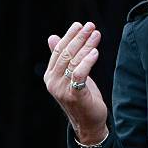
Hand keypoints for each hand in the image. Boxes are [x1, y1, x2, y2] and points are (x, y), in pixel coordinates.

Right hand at [44, 21, 107, 143]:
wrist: (89, 122)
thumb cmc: (82, 96)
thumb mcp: (71, 74)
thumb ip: (63, 58)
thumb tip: (51, 37)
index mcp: (50, 75)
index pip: (58, 50)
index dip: (69, 36)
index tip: (80, 25)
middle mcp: (53, 82)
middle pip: (66, 53)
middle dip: (79, 37)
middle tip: (91, 25)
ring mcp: (62, 89)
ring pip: (74, 62)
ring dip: (86, 46)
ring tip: (97, 34)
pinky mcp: (74, 96)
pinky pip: (79, 74)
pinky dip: (87, 62)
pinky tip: (95, 52)